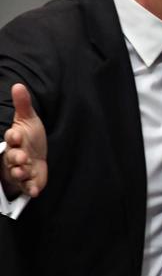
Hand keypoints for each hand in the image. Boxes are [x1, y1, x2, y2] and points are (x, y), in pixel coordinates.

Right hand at [1, 83, 46, 197]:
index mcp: (15, 140)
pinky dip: (31, 188)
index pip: (11, 137)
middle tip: (22, 156)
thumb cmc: (29, 137)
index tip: (16, 134)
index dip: (13, 136)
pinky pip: (28, 186)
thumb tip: (18, 85)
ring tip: (24, 170)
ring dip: (20, 172)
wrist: (35, 156)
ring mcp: (20, 169)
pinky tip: (35, 190)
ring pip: (17, 172)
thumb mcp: (28, 120)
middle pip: (11, 157)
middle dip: (15, 157)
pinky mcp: (29, 181)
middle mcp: (14, 156)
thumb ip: (23, 105)